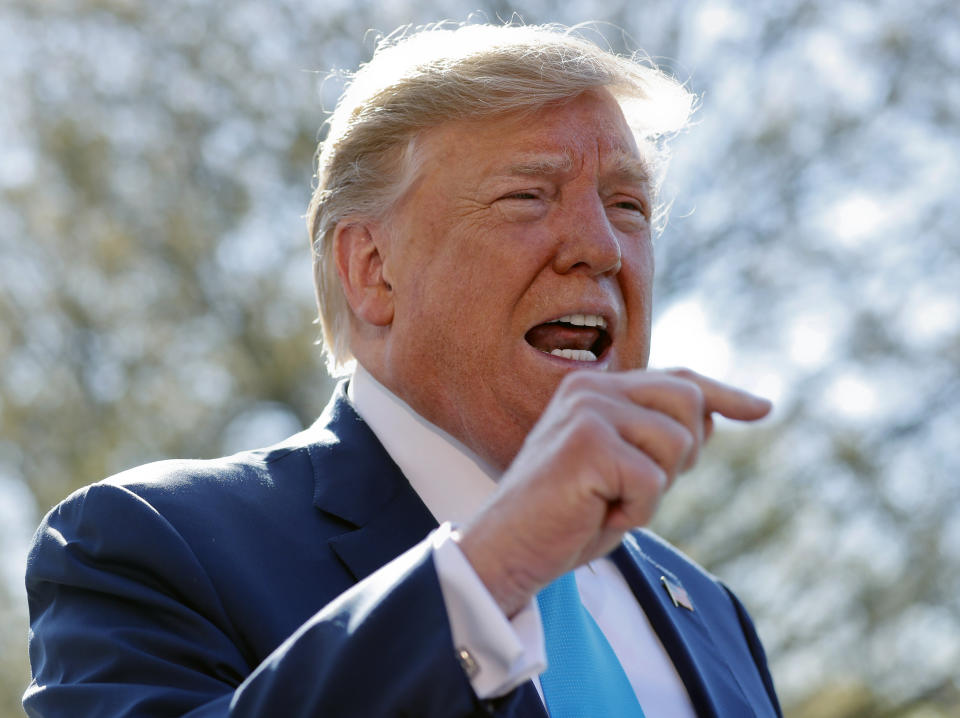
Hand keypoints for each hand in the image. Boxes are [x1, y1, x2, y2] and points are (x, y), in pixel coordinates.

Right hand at [456, 367, 771, 616]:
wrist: (509, 549)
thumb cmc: (564, 517)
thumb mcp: (621, 472)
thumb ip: (657, 438)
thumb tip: (713, 415)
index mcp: (594, 388)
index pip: (674, 379)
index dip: (723, 395)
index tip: (762, 408)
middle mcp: (590, 388)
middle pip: (687, 402)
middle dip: (681, 454)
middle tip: (636, 488)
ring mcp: (588, 412)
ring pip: (676, 443)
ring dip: (653, 490)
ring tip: (608, 503)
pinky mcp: (588, 444)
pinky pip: (652, 481)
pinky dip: (635, 513)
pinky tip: (599, 516)